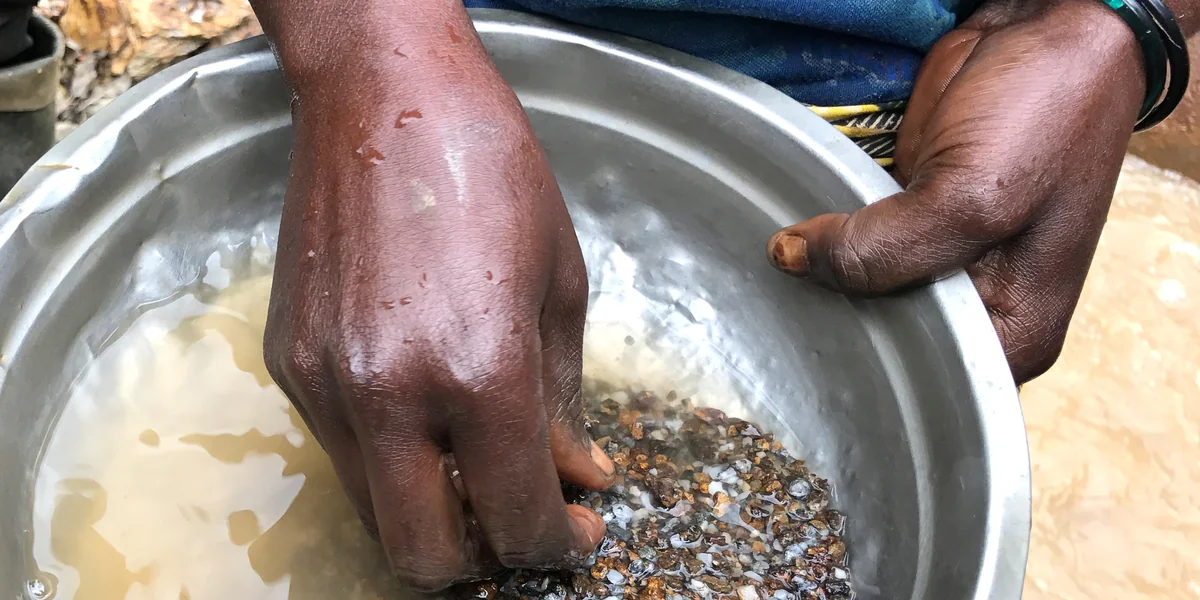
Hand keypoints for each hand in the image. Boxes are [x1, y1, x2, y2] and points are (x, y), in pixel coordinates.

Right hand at [258, 10, 613, 588]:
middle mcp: (388, 395)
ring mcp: (326, 384)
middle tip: (519, 521)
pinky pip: (341, 451)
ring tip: (476, 465)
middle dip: (481, 560)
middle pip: (422, 555)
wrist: (381, 95)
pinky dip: (389, 459)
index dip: (559, 545)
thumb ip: (565, 402)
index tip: (578, 532)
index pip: (517, 519)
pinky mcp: (289, 364)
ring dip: (431, 514)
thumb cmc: (490, 170)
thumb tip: (577, 475)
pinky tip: (423, 409)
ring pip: (374, 512)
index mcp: (478, 373)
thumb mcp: (557, 286)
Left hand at [766, 0, 1152, 382]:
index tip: (813, 344)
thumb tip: (793, 261)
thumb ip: (888, 250)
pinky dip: (825, 240)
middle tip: (779, 310)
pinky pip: (854, 244)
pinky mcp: (907, 215)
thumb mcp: (974, 197)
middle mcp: (975, 305)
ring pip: (864, 292)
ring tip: (777, 278)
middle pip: (888, 337)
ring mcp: (937, 259)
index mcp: (1013, 328)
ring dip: (824, 280)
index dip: (871, 363)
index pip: (929, 377)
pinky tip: (789, 242)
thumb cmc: (1046, 115)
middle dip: (839, 320)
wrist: (1044, 26)